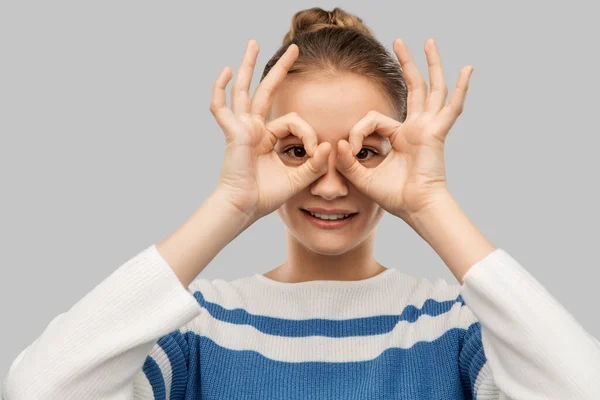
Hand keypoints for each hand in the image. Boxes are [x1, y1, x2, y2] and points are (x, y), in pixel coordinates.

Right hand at [211, 40, 331, 221]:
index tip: (315, 153)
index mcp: (268, 138)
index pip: (294, 122)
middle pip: (267, 91)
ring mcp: (241, 128)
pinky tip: (225, 70)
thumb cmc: (266, 196)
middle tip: (295, 48)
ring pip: (244, 90)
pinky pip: (220, 107)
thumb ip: (315, 164)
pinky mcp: (232, 132)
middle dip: (281, 68)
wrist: (244, 208)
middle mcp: (254, 129)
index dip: (309, 134)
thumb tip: (330, 145)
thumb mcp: (298, 179)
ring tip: (255, 42)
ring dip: (249, 65)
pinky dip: (219, 89)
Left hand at [335, 38, 473, 220]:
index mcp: (399, 136)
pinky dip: (461, 89)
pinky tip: (468, 68)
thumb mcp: (363, 177)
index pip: (373, 119)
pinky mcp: (437, 132)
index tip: (351, 149)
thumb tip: (338, 143)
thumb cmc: (393, 195)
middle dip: (406, 64)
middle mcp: (415, 127)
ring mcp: (428, 127)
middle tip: (398, 41)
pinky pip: (451, 107)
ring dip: (430, 64)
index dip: (357, 131)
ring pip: (431, 88)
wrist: (415, 208)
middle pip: (413, 88)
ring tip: (427, 41)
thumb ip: (348, 161)